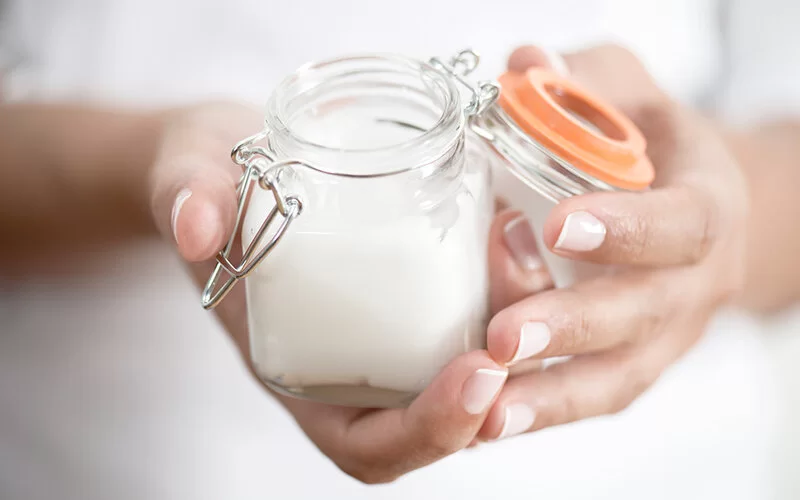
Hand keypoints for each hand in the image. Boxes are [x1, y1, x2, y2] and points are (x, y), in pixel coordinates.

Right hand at [147, 103, 507, 483]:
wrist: (231, 156)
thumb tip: (195, 225)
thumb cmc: (209, 179)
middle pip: (441, 418)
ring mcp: (390, 328)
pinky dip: (508, 289)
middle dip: (495, 390)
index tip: (476, 375)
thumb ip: (187, 196)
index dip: (429, 430)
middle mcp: (355, 364)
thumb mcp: (188, 177)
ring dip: (519, 338)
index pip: (369, 446)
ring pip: (474, 368)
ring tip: (527, 266)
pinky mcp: (415, 286)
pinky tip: (515, 235)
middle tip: (525, 326)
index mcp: (300, 372)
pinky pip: (476, 310)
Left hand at [478, 45, 747, 439]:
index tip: (560, 226)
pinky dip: (543, 413)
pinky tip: (486, 424)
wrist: (689, 208)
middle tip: (506, 337)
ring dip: (553, 397)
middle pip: (644, 316)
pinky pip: (593, 398)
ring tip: (488, 414)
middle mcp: (692, 283)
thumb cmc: (651, 146)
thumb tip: (524, 64)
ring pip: (618, 377)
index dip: (627, 229)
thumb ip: (582, 81)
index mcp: (705, 207)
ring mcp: (665, 335)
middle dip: (573, 327)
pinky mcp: (633, 365)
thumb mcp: (628, 93)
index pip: (679, 224)